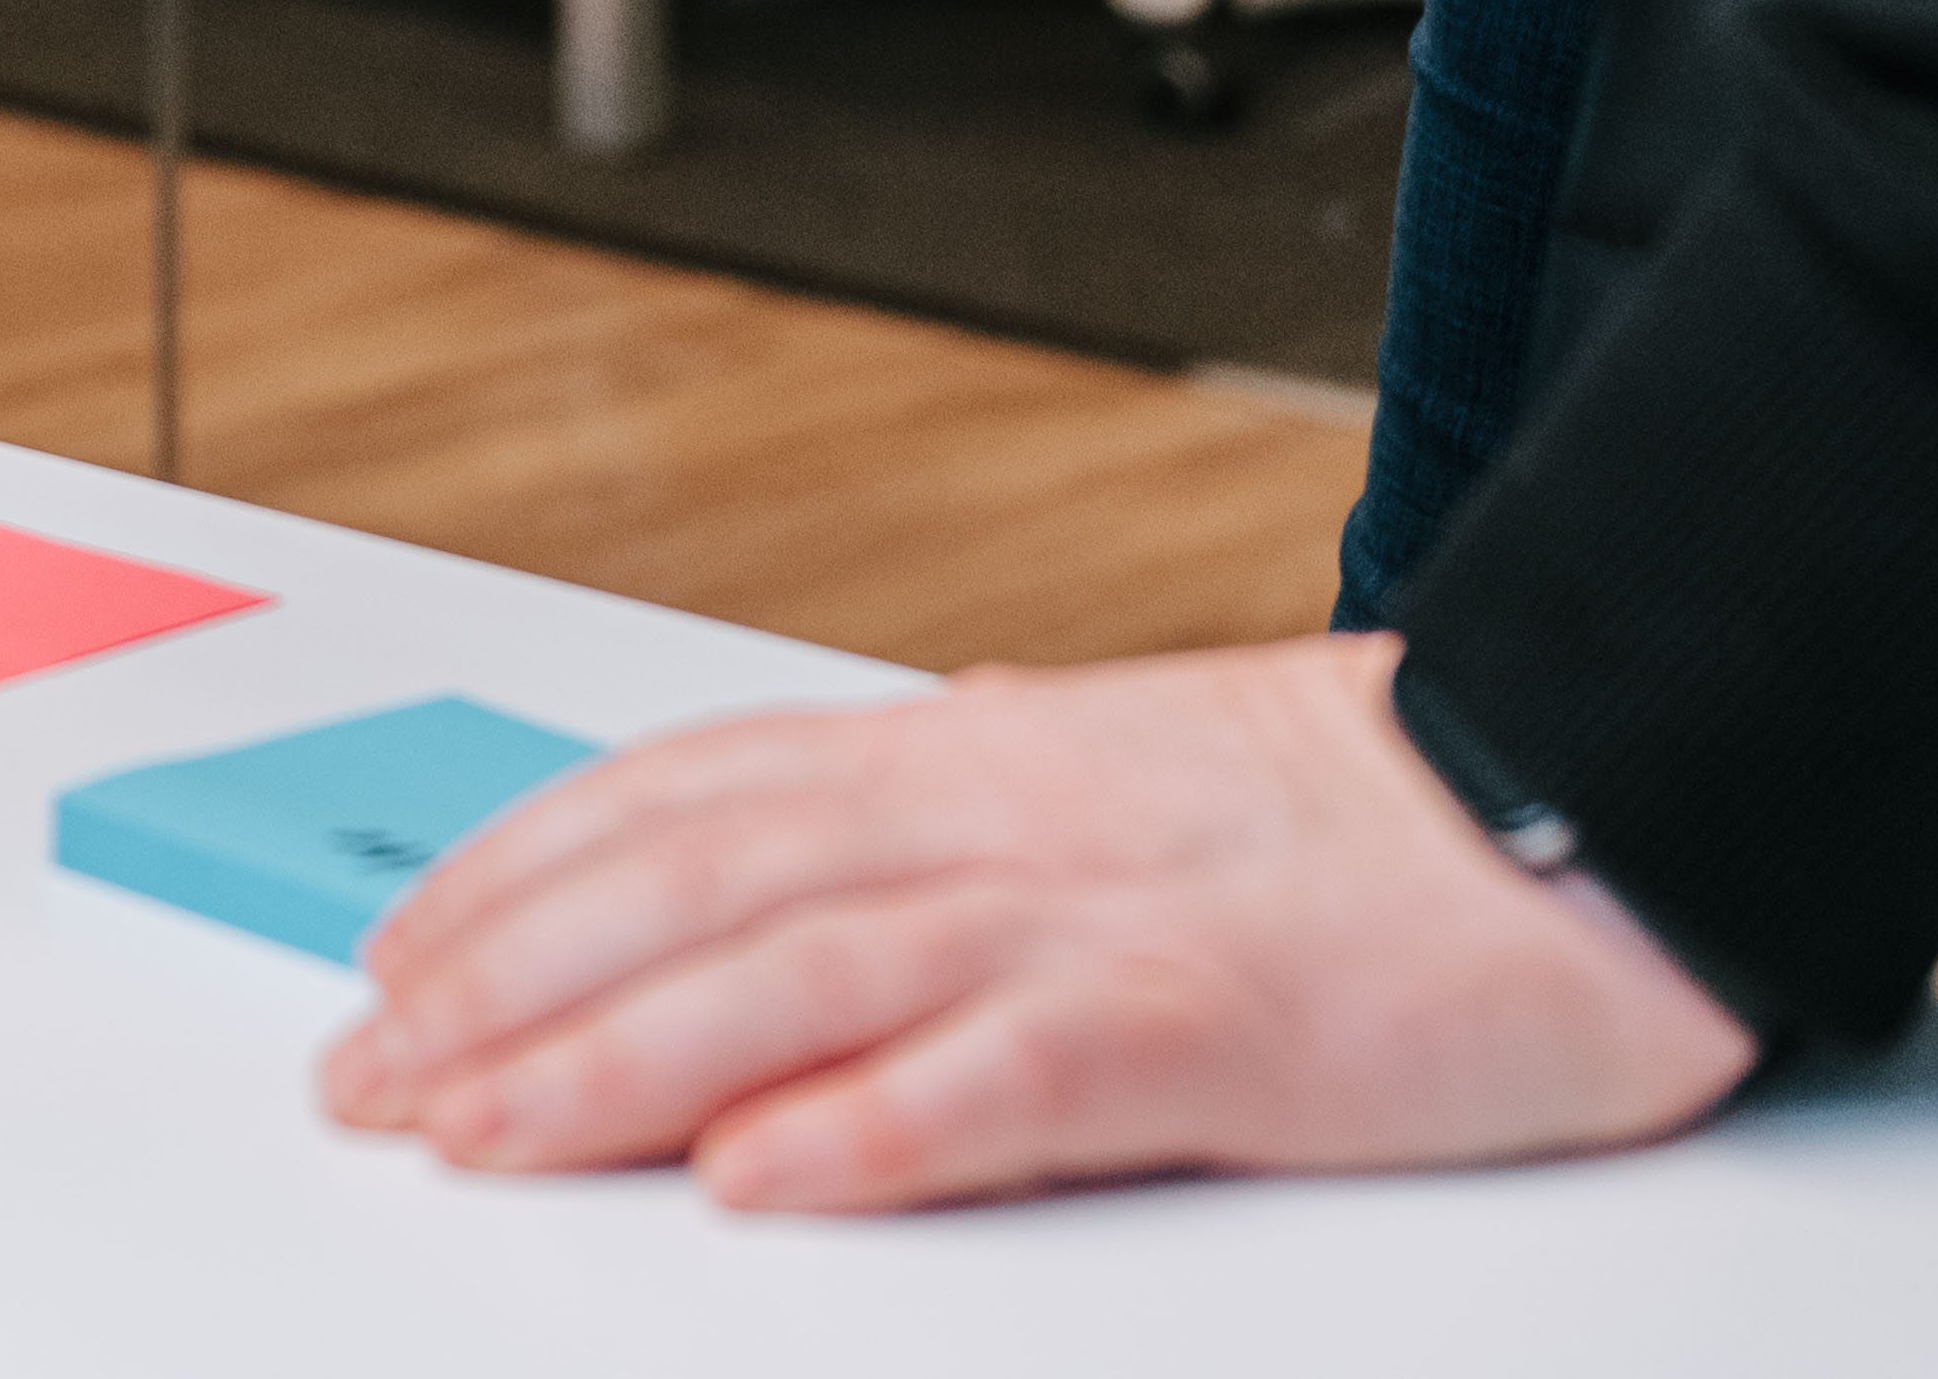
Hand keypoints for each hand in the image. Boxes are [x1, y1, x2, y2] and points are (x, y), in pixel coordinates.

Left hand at [318, 638, 1752, 1205]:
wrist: (1564, 798)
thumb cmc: (1338, 820)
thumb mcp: (1085, 784)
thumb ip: (928, 829)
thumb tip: (761, 875)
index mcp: (963, 760)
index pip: (682, 799)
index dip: (519, 874)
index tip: (397, 954)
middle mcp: (993, 819)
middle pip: (698, 893)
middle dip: (510, 985)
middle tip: (373, 1076)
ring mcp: (1092, 917)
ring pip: (802, 978)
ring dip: (619, 1058)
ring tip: (483, 1122)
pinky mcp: (1207, 1026)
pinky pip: (1007, 1080)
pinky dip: (871, 1127)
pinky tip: (758, 1177)